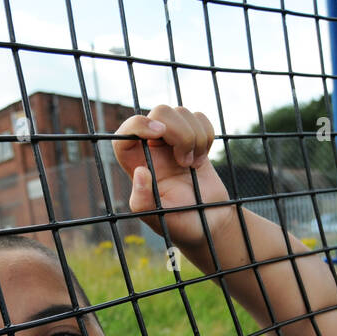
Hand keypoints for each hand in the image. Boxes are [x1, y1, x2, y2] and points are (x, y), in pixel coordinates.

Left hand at [111, 105, 233, 251]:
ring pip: (180, 112)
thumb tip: (140, 171)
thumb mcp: (159, 220)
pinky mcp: (195, 139)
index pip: (125, 132)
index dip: (138, 124)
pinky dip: (206, 134)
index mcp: (137, 165)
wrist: (210, 222)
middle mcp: (152, 148)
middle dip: (178, 132)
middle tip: (185, 162)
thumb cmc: (182, 224)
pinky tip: (203, 158)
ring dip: (195, 136)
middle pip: (159, 112)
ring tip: (194, 164)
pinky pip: (200, 118)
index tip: (158, 132)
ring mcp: (174, 141)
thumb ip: (144, 202)